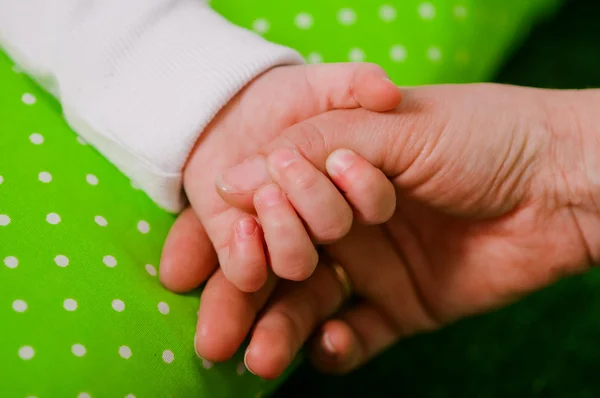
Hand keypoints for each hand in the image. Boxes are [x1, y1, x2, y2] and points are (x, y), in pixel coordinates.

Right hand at [174, 83, 597, 377]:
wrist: (565, 181)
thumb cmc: (483, 136)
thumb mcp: (395, 125)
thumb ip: (318, 144)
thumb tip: (235, 175)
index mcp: (334, 169)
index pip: (269, 203)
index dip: (243, 230)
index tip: (228, 245)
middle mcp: (346, 220)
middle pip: (280, 262)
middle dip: (246, 294)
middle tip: (218, 328)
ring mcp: (373, 266)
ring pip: (310, 304)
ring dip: (282, 330)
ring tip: (260, 356)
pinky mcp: (404, 306)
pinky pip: (359, 333)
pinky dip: (338, 347)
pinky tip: (329, 347)